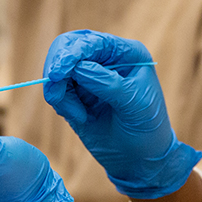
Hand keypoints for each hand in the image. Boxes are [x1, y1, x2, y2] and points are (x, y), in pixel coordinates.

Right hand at [42, 30, 200, 198]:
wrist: (141, 160)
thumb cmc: (147, 128)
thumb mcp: (134, 104)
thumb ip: (107, 83)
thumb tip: (77, 67)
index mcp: (125, 53)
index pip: (91, 41)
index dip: (71, 52)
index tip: (58, 72)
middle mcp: (104, 59)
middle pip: (67, 46)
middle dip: (57, 67)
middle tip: (54, 93)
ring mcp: (87, 75)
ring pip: (57, 69)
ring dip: (59, 91)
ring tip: (76, 115)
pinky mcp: (75, 94)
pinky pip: (56, 89)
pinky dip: (61, 102)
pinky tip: (80, 117)